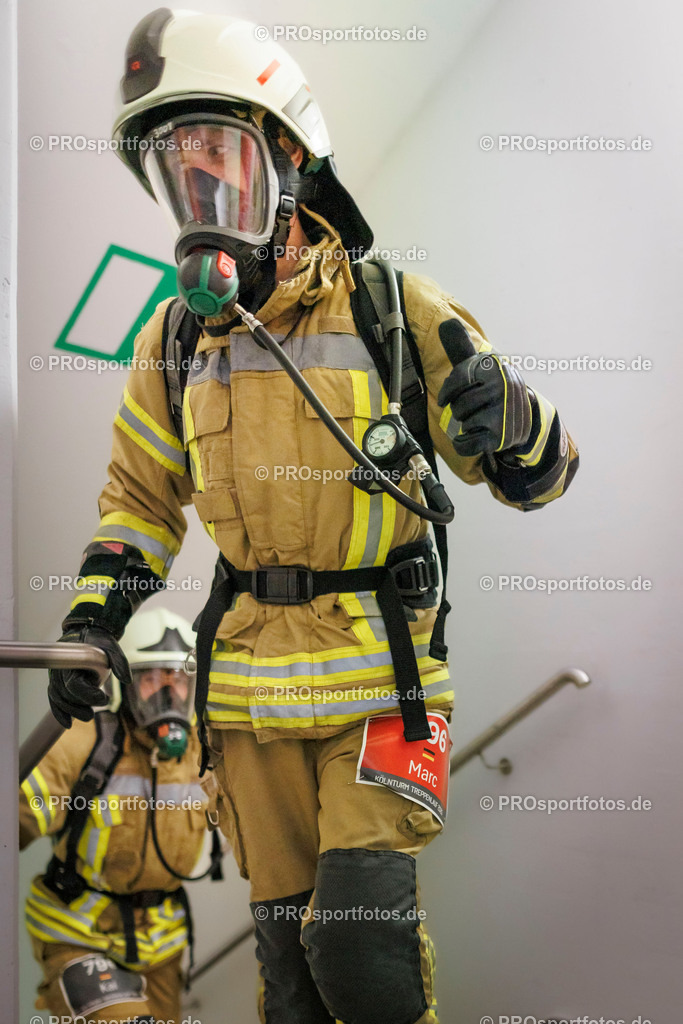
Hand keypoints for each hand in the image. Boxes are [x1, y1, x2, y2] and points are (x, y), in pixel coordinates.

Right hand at [48, 625, 131, 727]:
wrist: (87, 632)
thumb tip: (127, 680)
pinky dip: (60, 712)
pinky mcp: (58, 682)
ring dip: (71, 711)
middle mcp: (60, 670)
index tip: (103, 700)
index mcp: (71, 662)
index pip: (74, 685)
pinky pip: (55, 699)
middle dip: (80, 707)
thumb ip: (119, 662)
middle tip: (94, 712)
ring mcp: (57, 677)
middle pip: (66, 696)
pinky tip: (68, 723)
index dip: (88, 696)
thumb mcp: (113, 648)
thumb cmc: (99, 641)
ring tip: (88, 716)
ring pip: (59, 700)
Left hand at [437, 318, 532, 456]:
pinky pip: (465, 444)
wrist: (523, 419)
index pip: (458, 380)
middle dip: (461, 410)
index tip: (446, 399)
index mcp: (496, 369)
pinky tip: (474, 437)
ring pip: (463, 422)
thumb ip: (462, 349)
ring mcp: (503, 413)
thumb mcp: (480, 368)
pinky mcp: (500, 437)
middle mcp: (503, 387)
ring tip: (481, 419)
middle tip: (476, 409)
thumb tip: (447, 322)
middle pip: (459, 405)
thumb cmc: (493, 391)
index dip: (448, 392)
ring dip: (467, 424)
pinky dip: (463, 444)